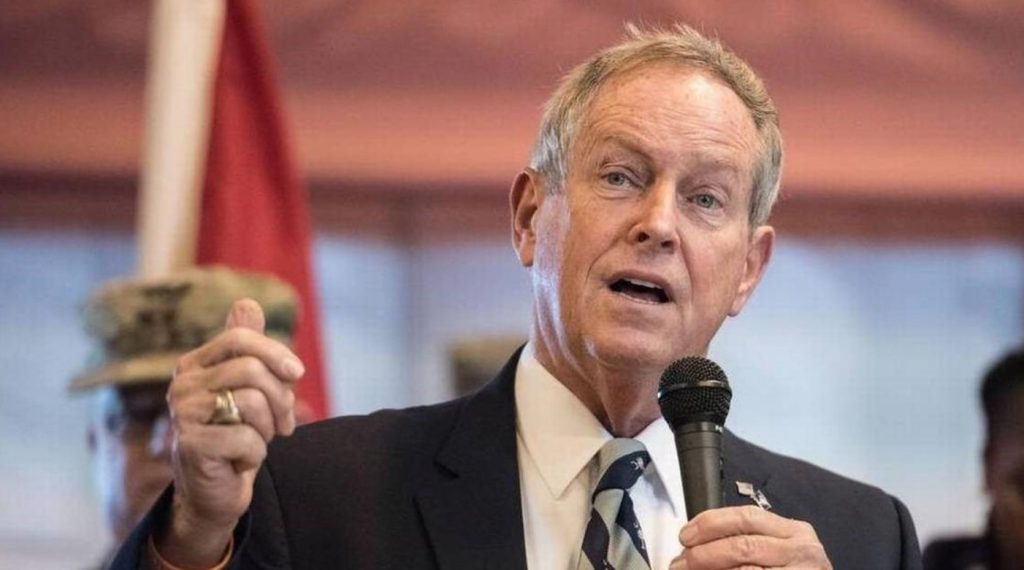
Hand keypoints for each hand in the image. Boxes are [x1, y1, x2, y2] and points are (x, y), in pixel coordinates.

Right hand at [155, 299, 304, 567]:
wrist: (215, 490)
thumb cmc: (235, 434)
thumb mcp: (248, 387)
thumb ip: (248, 348)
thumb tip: (247, 303)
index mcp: (194, 364)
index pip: (239, 338)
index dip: (276, 353)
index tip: (297, 374)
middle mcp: (182, 384)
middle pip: (251, 369)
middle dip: (280, 398)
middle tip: (283, 424)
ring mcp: (183, 415)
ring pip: (252, 402)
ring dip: (268, 428)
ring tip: (259, 441)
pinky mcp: (190, 446)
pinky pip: (247, 438)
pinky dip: (256, 453)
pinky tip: (240, 461)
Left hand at [670, 506, 831, 569]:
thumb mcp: (777, 549)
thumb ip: (745, 540)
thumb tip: (694, 546)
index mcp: (794, 531)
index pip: (746, 516)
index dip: (711, 523)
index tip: (686, 535)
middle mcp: (802, 550)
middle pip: (743, 545)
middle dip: (704, 554)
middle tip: (681, 562)